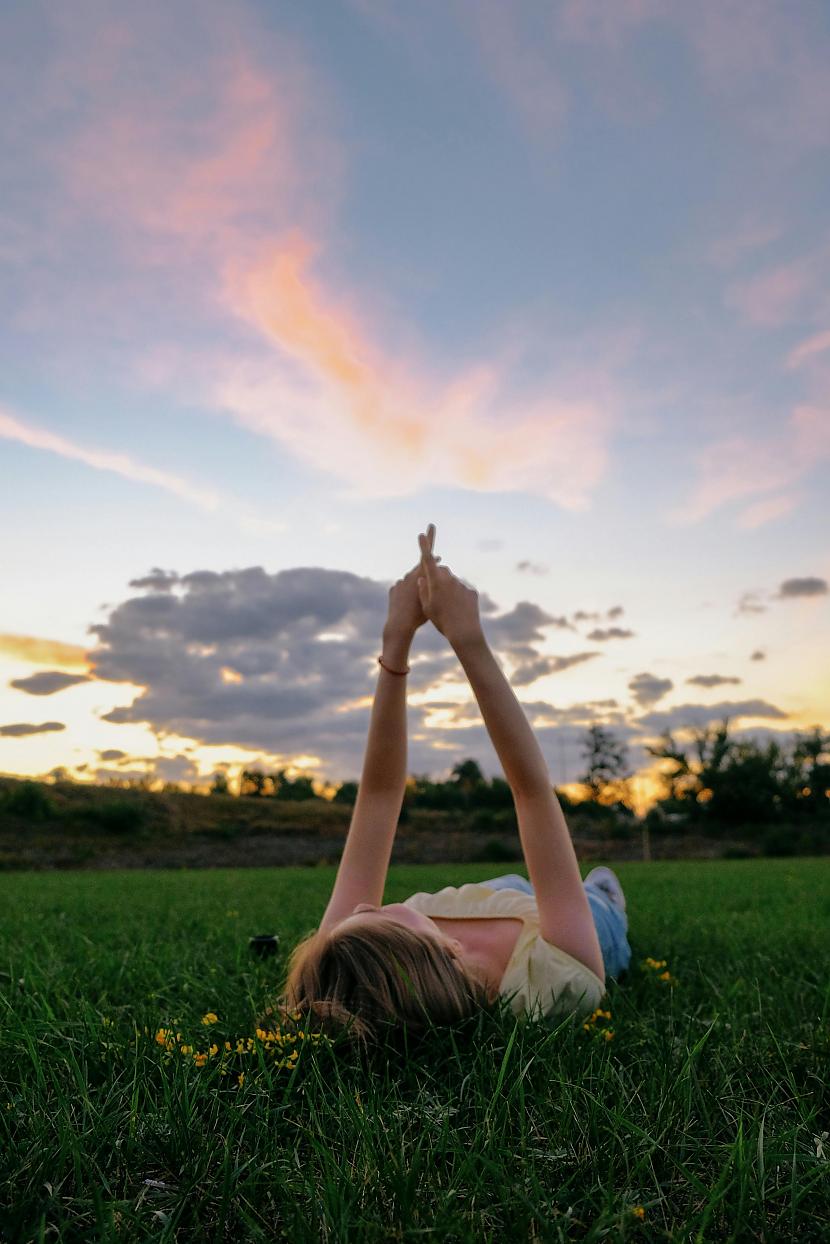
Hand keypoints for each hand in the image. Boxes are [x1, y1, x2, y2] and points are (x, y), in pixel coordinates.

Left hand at [384, 524, 440, 637]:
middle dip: (428, 570)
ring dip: (417, 586)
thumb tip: (434, 572)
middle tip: (438, 566)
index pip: (426, 555)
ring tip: (423, 597)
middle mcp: (408, 576)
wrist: (399, 625)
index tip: (430, 527)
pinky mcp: (393, 590)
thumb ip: (431, 583)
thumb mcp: (431, 598)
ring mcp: (399, 583)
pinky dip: (407, 594)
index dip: (429, 540)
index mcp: (419, 576)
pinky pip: (403, 589)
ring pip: (412, 581)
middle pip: (420, 570)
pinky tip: (409, 604)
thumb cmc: (419, 615)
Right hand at [417, 525, 482, 648]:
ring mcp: (462, 585)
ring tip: (449, 610)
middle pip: (442, 573)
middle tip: (436, 595)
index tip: (422, 535)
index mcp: (436, 583)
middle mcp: (450, 580)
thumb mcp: (427, 608)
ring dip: (449, 592)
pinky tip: (459, 612)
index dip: (424, 547)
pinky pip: (463, 592)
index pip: (428, 561)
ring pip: (453, 584)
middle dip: (438, 578)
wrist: (464, 632)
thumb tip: (422, 579)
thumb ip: (423, 591)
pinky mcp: (472, 592)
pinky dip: (459, 599)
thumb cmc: (441, 621)